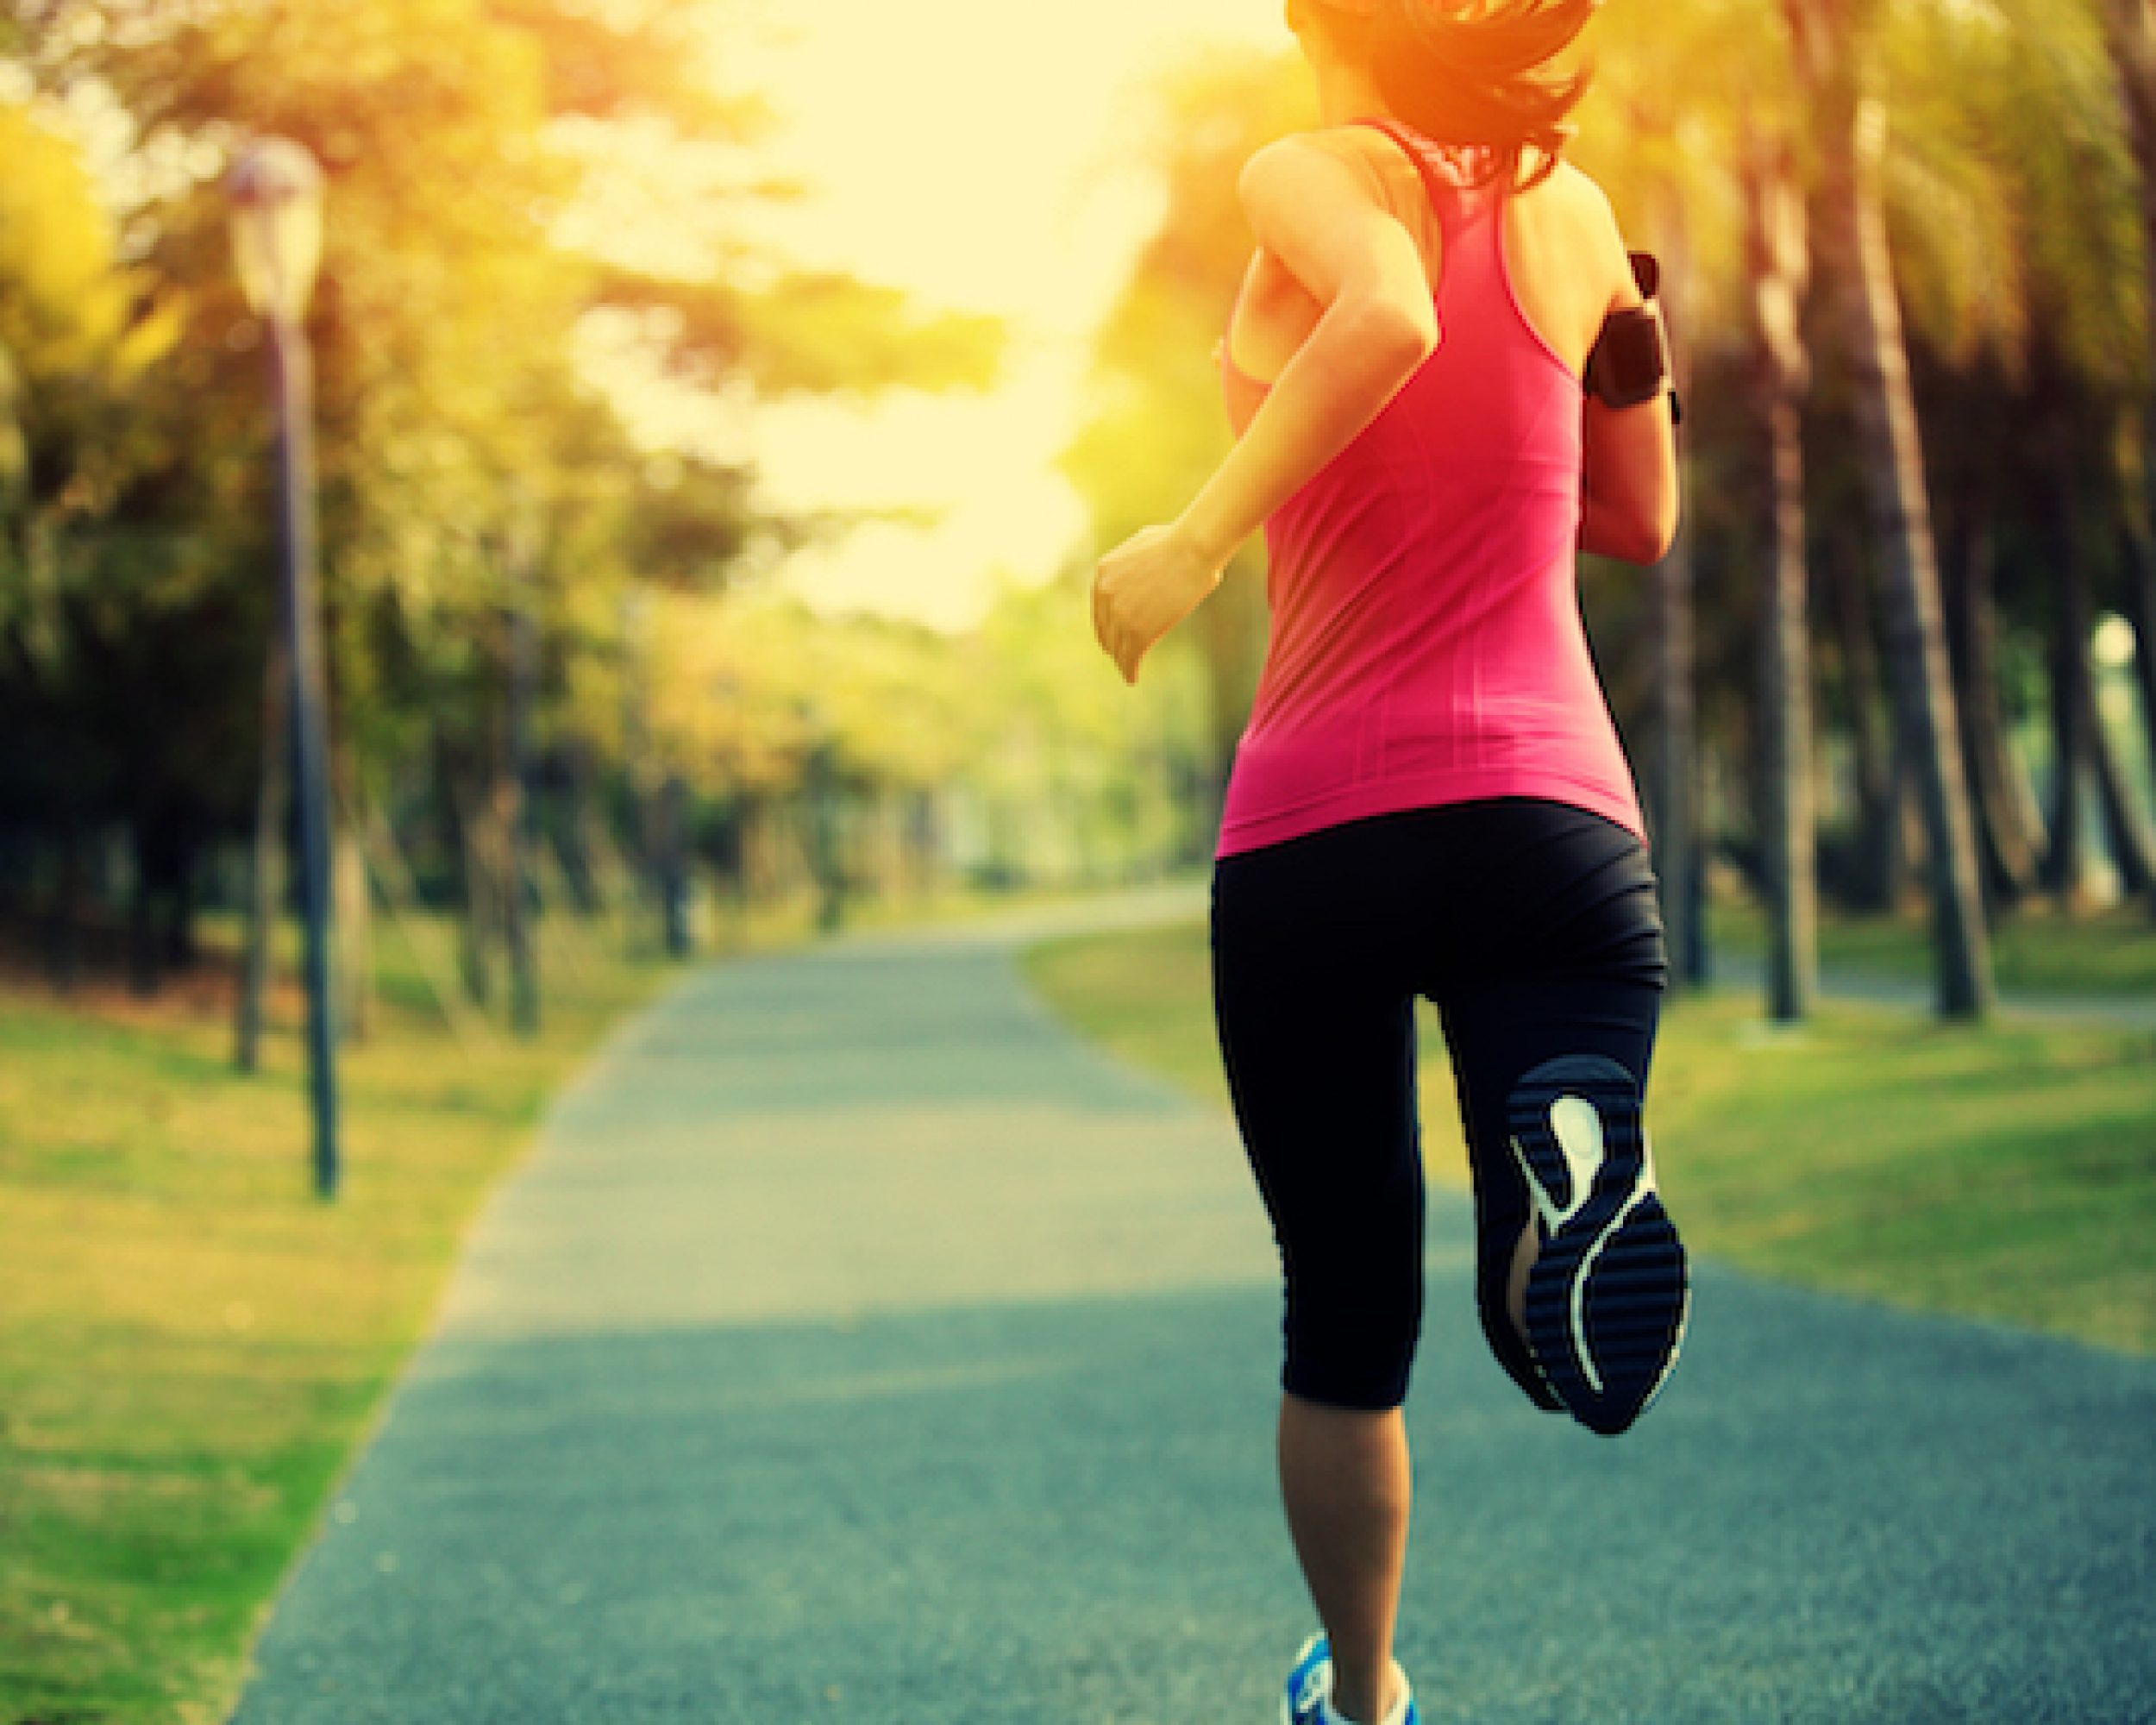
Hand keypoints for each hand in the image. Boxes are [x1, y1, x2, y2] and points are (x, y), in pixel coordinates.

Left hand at [1090, 522, 1222, 684]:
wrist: (1192, 548)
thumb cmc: (1178, 540)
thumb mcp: (1141, 545)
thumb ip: (1130, 563)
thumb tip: (1137, 572)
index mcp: (1103, 573)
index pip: (1099, 608)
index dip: (1106, 625)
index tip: (1112, 636)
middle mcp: (1105, 594)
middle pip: (1105, 629)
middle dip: (1111, 644)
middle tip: (1118, 656)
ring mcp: (1120, 614)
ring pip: (1116, 647)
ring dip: (1121, 660)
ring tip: (1127, 670)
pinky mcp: (1138, 631)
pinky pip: (1130, 657)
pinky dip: (1129, 670)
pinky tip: (1132, 678)